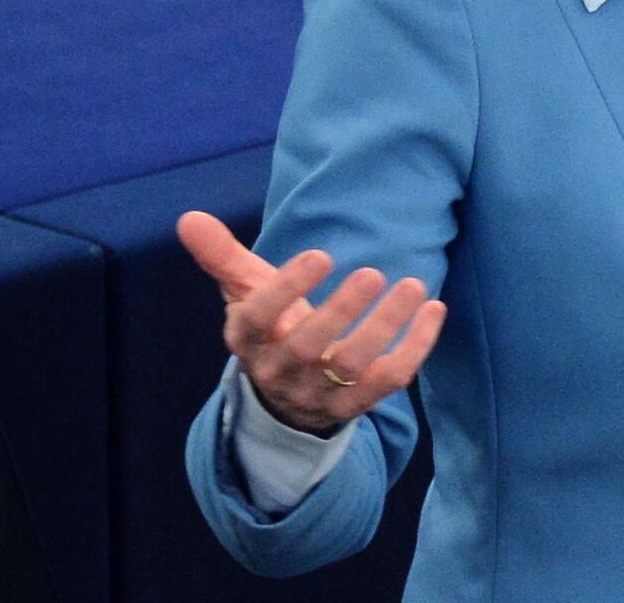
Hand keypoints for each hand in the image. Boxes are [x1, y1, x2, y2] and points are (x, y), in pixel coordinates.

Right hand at [177, 210, 446, 434]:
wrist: (285, 395)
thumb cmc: (271, 327)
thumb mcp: (246, 292)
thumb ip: (222, 256)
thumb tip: (189, 218)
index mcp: (249, 340)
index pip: (258, 320)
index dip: (286, 289)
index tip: (321, 254)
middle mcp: (280, 372)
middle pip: (308, 349)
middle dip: (342, 311)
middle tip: (373, 273)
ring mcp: (318, 393)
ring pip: (352, 369)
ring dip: (386, 327)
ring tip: (414, 285)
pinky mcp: (355, 405)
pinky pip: (389, 382)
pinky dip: (416, 348)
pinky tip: (434, 310)